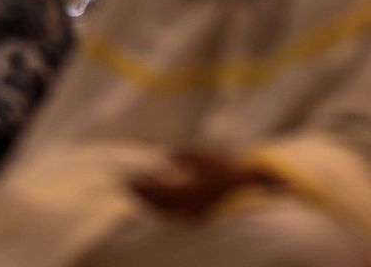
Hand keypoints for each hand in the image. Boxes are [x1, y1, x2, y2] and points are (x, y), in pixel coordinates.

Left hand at [129, 150, 277, 218]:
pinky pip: (170, 213)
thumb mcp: (204, 155)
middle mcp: (187, 208)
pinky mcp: (193, 216)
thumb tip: (166, 155)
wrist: (245, 187)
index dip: (141, 184)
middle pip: (155, 204)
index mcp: (188, 192)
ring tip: (136, 189)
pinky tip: (154, 196)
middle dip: (140, 193)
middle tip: (125, 183)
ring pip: (162, 211)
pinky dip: (158, 205)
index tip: (129, 176)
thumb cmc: (225, 169)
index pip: (157, 191)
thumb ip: (183, 154)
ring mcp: (190, 215)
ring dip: (147, 201)